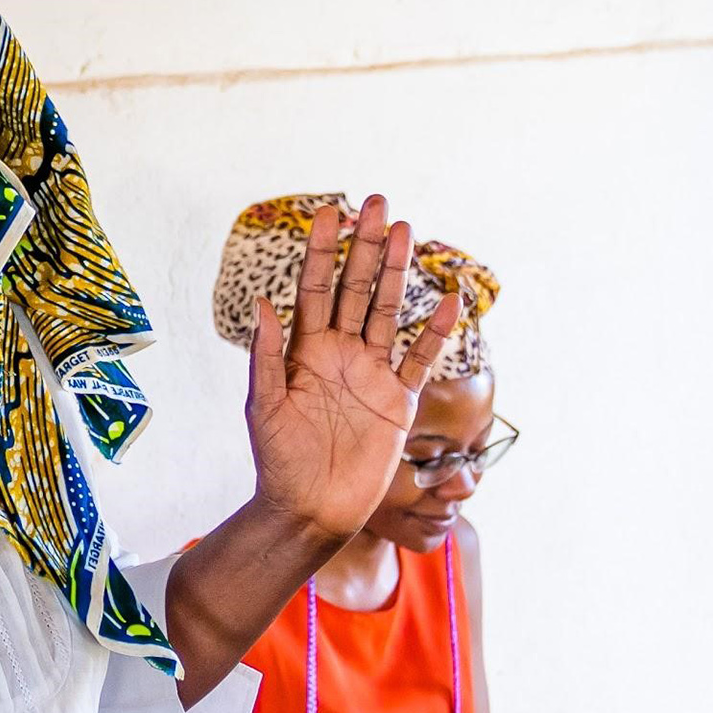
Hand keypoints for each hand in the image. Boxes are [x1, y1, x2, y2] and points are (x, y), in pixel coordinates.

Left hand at [245, 197, 463, 540]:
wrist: (310, 509)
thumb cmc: (278, 460)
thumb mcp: (264, 406)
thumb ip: (267, 355)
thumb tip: (263, 304)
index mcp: (304, 350)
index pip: (314, 288)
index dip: (321, 251)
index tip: (327, 212)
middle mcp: (340, 352)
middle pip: (355, 288)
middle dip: (364, 246)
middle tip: (376, 202)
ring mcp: (371, 373)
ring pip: (387, 312)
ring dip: (397, 273)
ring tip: (404, 231)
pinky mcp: (398, 400)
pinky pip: (420, 359)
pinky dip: (435, 332)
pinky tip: (449, 300)